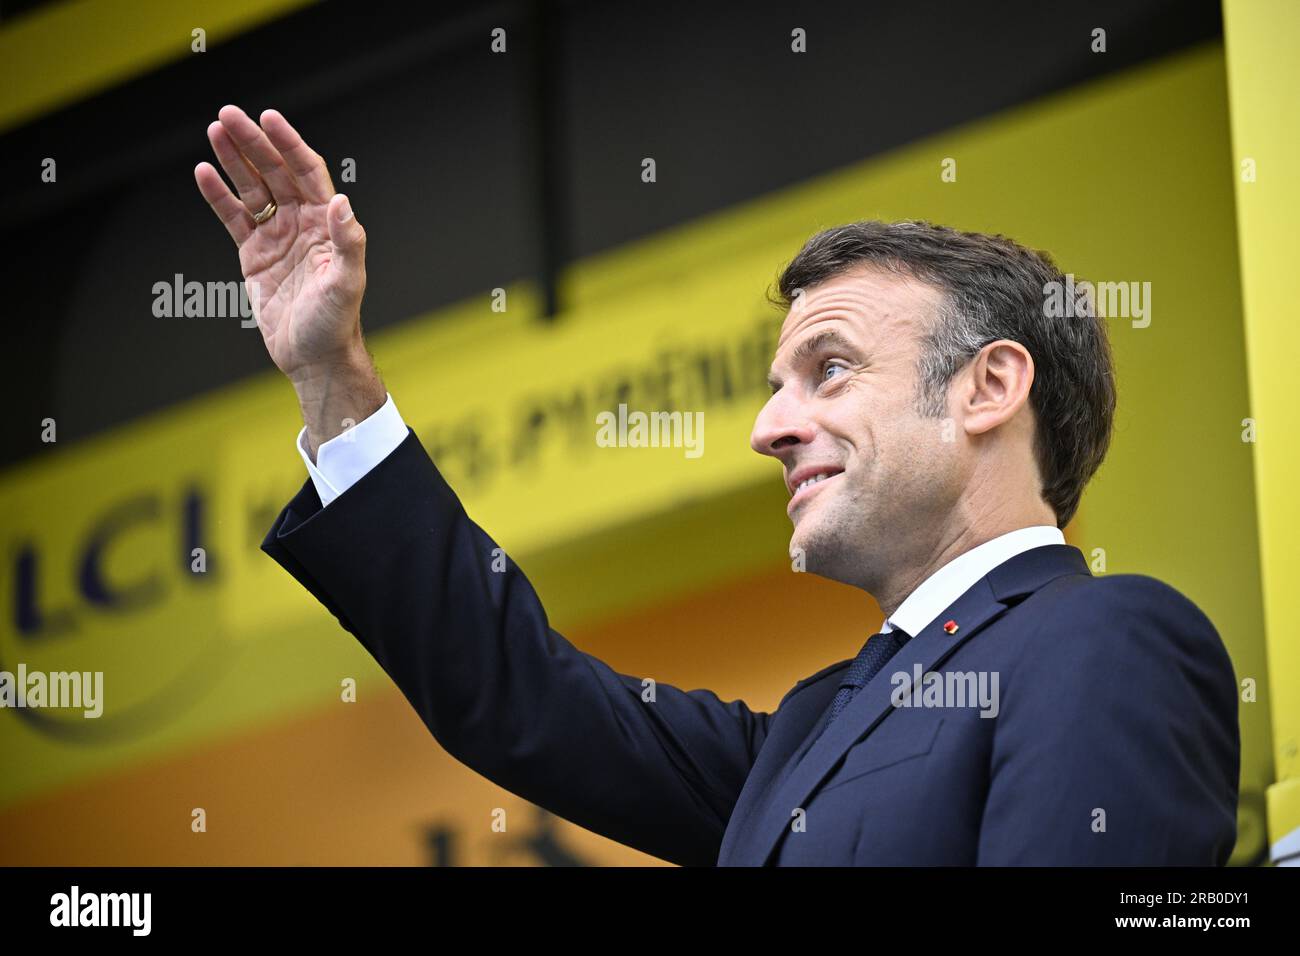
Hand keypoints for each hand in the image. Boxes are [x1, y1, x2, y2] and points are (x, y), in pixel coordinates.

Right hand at [194, 105, 367, 380]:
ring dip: (234, 160)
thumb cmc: (336, 323)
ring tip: (215, 131)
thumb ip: (348, 242)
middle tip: (228, 115)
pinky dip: (218, 196)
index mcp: (327, 224)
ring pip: (252, 189)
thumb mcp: (347, 283)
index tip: (269, 119)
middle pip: (275, 172)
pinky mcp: (255, 255)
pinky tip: (203, 172)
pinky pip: (234, 217)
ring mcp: (277, 237)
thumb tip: (342, 201)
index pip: (307, 171)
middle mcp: (302, 224)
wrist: (313, 357)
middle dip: (253, 143)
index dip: (289, 144)